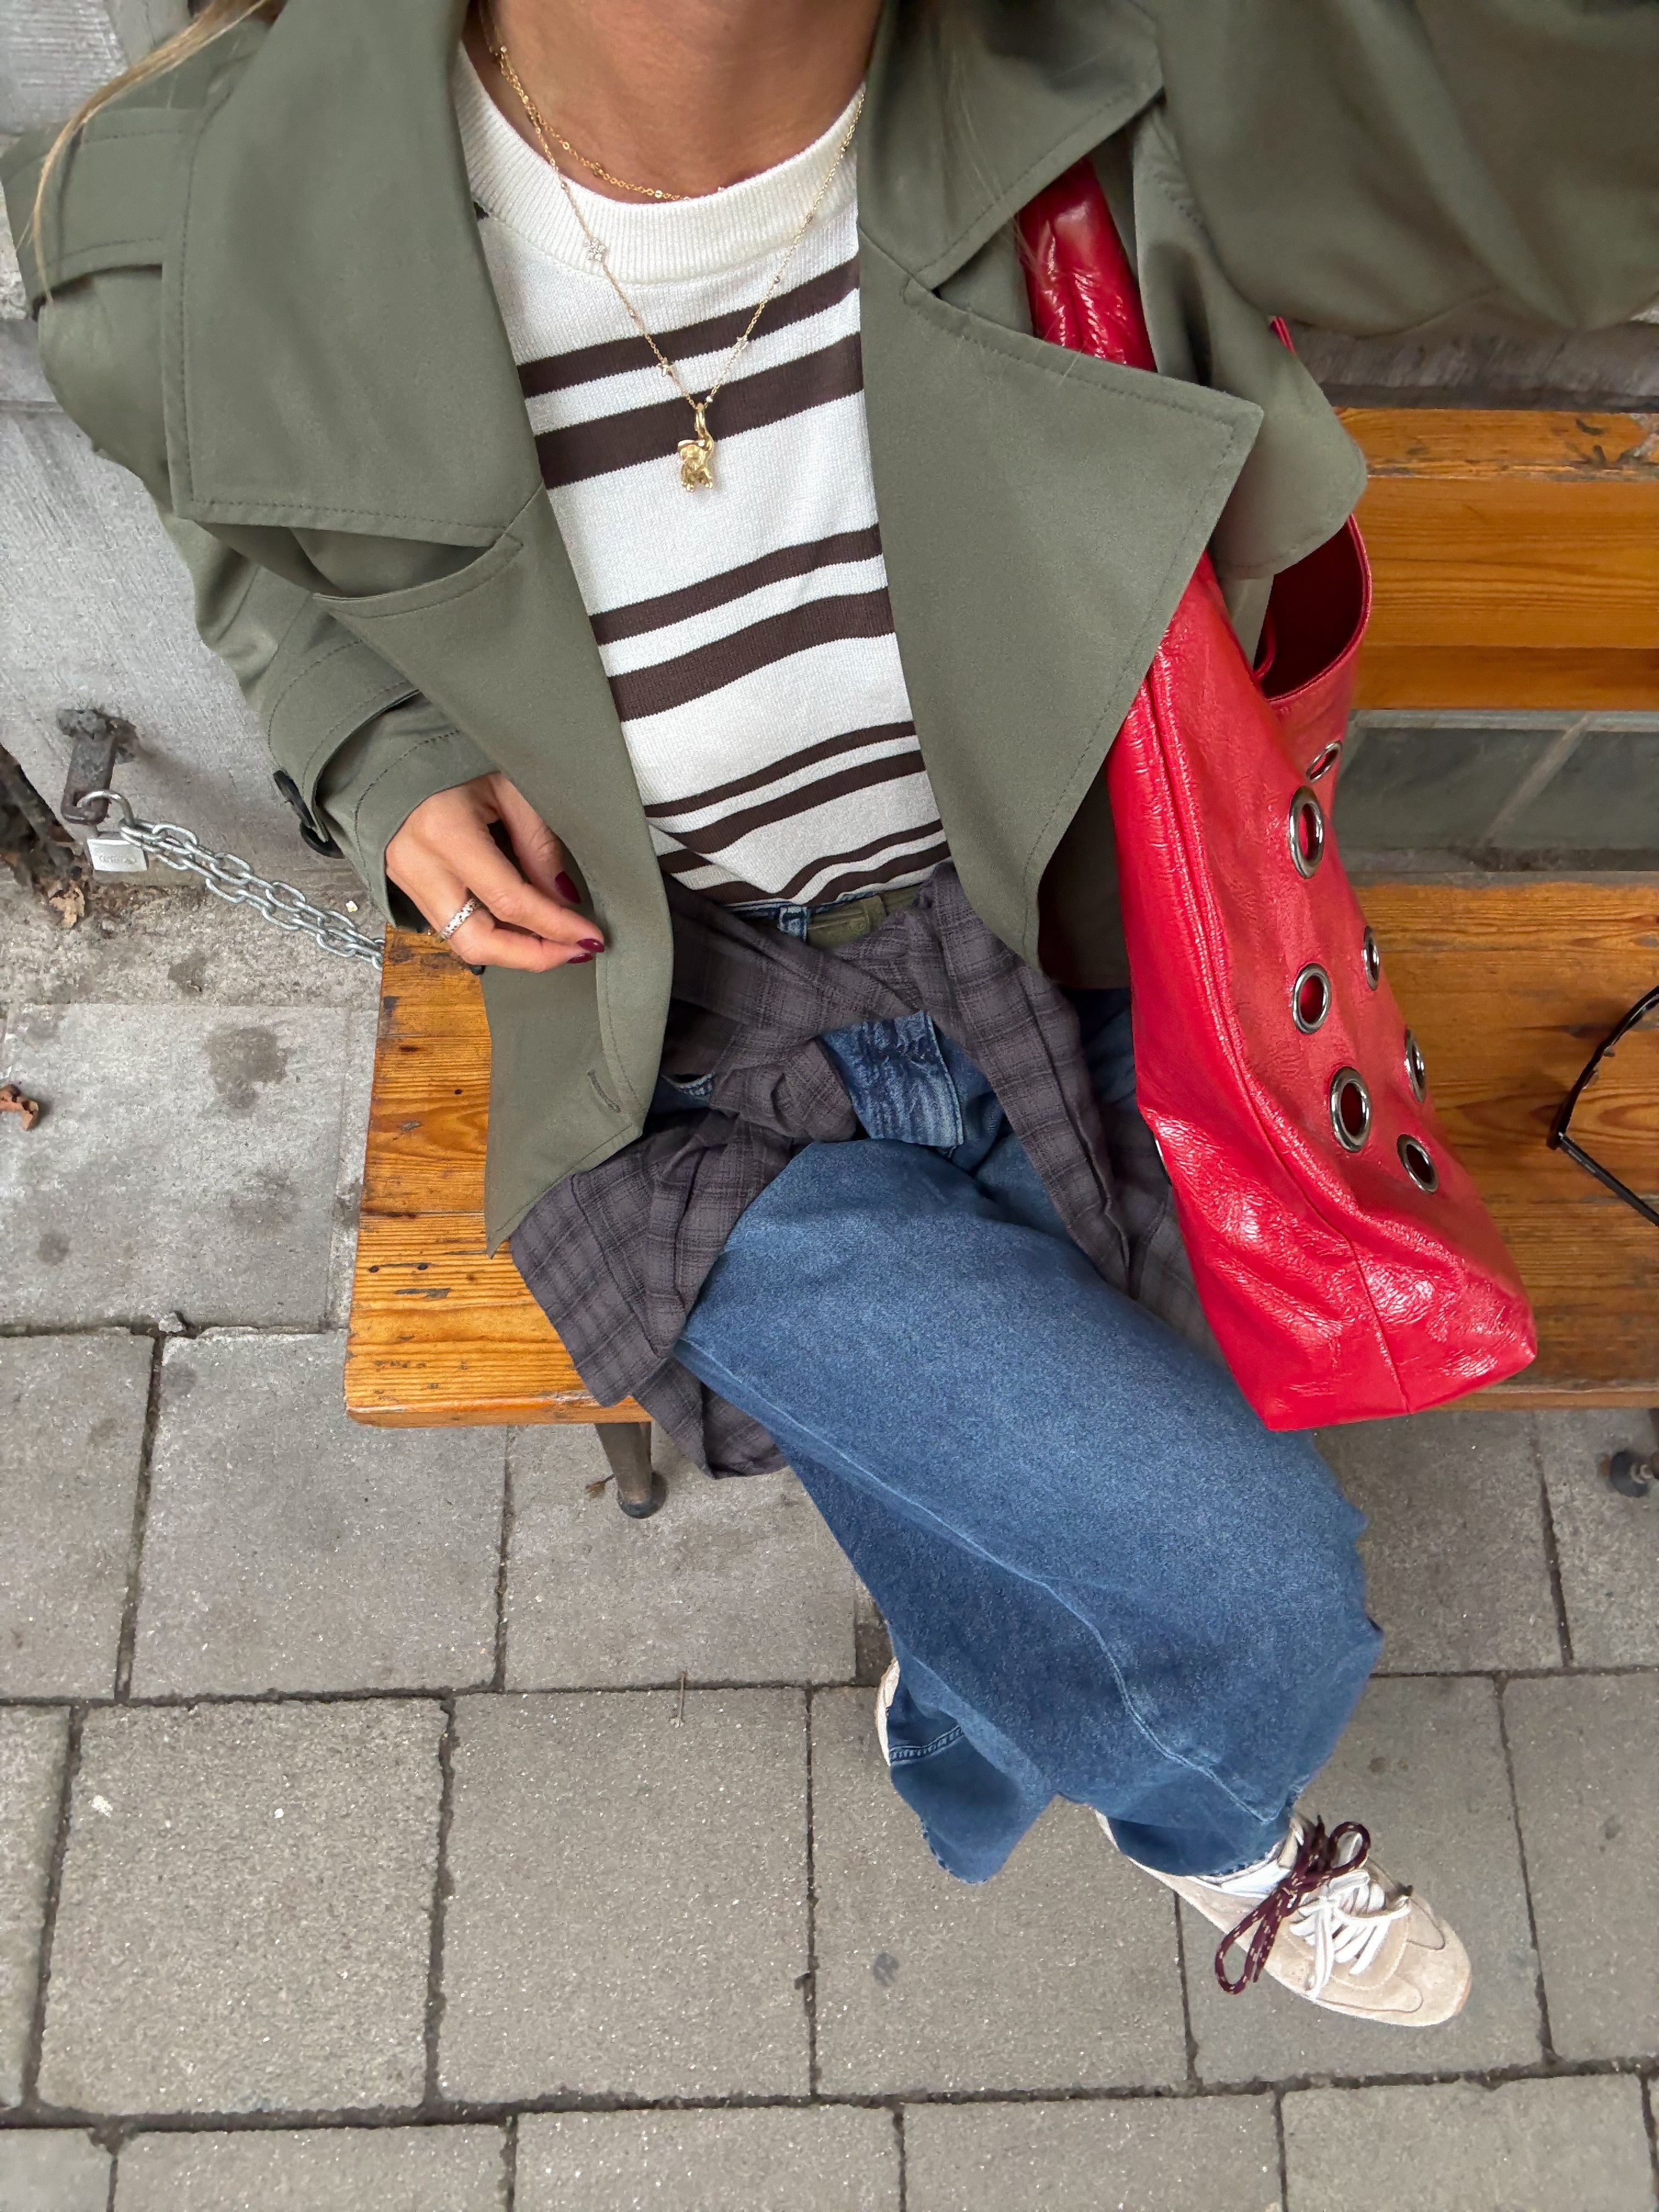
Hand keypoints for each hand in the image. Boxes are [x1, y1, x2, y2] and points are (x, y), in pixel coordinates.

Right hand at [385, 772, 604, 970]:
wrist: (396, 754)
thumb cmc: (456, 760)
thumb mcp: (510, 789)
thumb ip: (538, 846)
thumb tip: (564, 899)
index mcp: (445, 831)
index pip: (510, 901)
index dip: (555, 926)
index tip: (588, 935)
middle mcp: (418, 865)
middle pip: (477, 941)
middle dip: (532, 956)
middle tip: (572, 951)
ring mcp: (405, 880)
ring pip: (462, 942)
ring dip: (513, 949)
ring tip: (553, 941)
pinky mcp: (405, 887)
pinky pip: (451, 927)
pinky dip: (492, 933)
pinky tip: (521, 926)